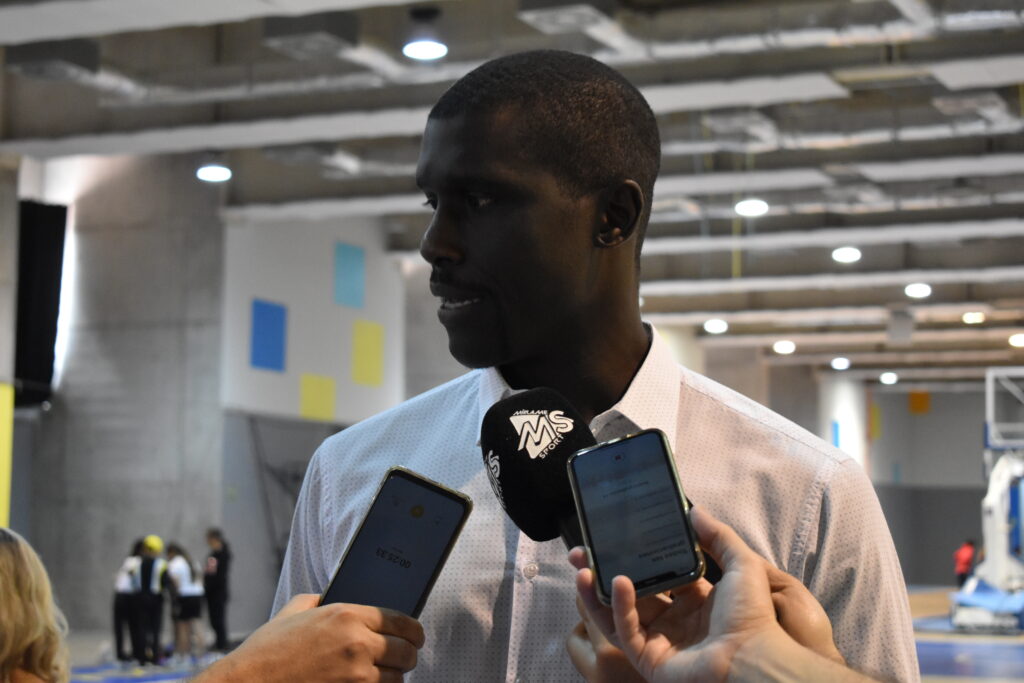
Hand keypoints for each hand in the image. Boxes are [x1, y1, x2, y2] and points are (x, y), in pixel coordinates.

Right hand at [195, 594, 424, 682]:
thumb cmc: (267, 650)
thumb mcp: (295, 611)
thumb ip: (322, 600)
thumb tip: (337, 598)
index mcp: (347, 615)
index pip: (401, 620)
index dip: (413, 630)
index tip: (415, 636)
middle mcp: (357, 644)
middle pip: (406, 651)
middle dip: (407, 655)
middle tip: (401, 657)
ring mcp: (356, 676)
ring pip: (397, 678)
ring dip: (393, 677)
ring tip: (383, 675)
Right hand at [571, 507, 843, 681]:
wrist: (752, 659)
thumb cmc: (752, 616)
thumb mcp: (742, 565)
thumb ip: (718, 536)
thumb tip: (694, 510)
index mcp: (696, 600)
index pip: (658, 573)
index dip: (637, 557)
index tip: (617, 539)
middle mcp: (675, 621)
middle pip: (631, 592)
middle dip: (605, 573)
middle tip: (583, 553)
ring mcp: (660, 641)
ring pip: (618, 613)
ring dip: (598, 591)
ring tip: (582, 568)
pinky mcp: (649, 658)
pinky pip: (626, 630)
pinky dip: (618, 606)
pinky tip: (616, 583)